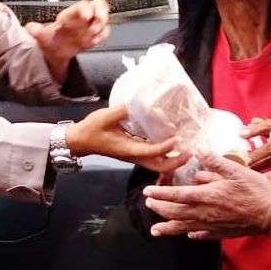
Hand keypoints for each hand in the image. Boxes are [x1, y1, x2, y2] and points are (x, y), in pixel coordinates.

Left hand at [27, 0, 109, 62]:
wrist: (57, 51)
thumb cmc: (51, 40)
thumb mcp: (42, 37)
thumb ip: (36, 31)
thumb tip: (29, 28)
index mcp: (71, 14)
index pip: (82, 5)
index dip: (85, 8)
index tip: (86, 16)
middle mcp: (83, 16)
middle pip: (99, 5)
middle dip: (101, 12)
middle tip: (98, 20)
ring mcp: (91, 25)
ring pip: (103, 17)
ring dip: (102, 25)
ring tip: (94, 33)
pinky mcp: (96, 34)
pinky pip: (104, 32)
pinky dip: (102, 35)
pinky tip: (95, 39)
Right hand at [66, 106, 183, 173]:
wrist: (80, 141)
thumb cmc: (91, 130)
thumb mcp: (105, 117)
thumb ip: (121, 110)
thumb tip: (138, 102)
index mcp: (128, 149)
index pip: (151, 151)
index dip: (166, 147)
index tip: (177, 138)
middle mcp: (134, 156)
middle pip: (159, 167)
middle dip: (176, 162)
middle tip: (190, 151)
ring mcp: (134, 156)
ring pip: (158, 165)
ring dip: (173, 159)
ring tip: (186, 147)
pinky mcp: (134, 153)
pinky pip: (153, 158)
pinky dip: (165, 153)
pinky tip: (172, 142)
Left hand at [143, 127, 270, 239]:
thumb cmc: (256, 191)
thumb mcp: (236, 170)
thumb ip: (215, 162)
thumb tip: (198, 150)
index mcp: (207, 195)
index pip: (176, 195)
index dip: (160, 194)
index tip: (147, 192)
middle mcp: (205, 213)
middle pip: (176, 213)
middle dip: (160, 209)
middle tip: (149, 205)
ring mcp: (213, 225)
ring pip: (184, 228)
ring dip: (168, 228)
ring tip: (156, 230)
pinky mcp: (222, 233)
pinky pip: (203, 235)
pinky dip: (193, 234)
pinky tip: (190, 234)